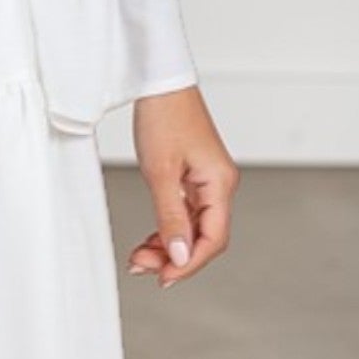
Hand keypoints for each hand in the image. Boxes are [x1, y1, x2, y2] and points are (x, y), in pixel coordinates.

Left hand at [126, 85, 239, 288]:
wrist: (158, 80)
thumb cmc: (162, 117)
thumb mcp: (160, 172)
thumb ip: (170, 217)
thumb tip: (180, 255)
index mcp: (220, 184)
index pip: (213, 239)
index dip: (189, 263)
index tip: (163, 277)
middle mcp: (220, 184)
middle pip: (204, 236)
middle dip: (174, 256)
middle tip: (140, 266)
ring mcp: (208, 179)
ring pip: (194, 226)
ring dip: (169, 244)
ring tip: (139, 256)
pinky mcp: (194, 174)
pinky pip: (186, 211)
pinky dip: (168, 227)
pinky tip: (149, 239)